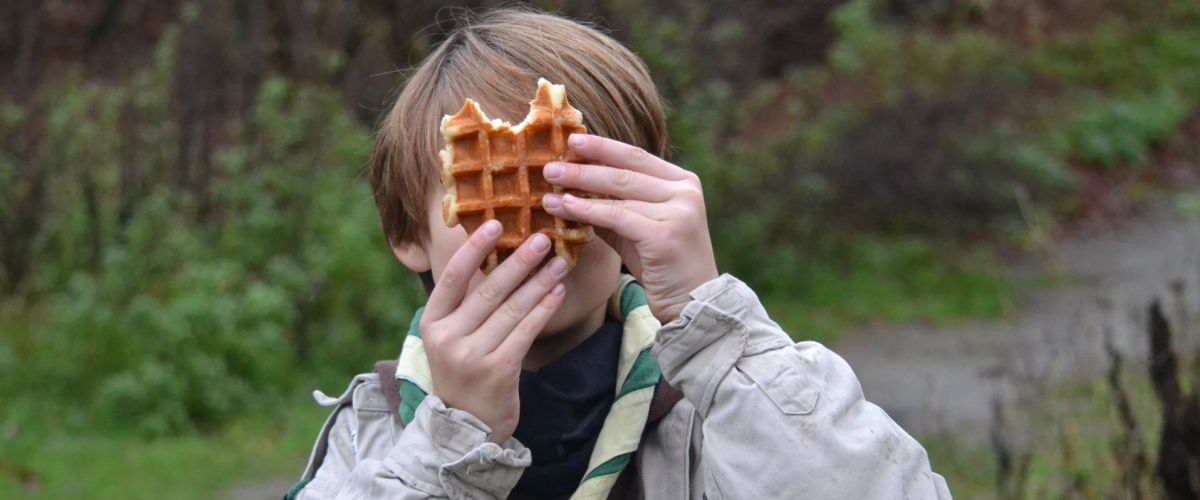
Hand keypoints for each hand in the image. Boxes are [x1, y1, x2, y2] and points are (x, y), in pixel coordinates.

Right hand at [419, 220, 569, 442]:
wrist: (464, 428)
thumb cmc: (462, 374)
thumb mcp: (450, 339)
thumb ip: (465, 305)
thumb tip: (497, 258)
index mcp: (432, 323)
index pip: (452, 277)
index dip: (473, 249)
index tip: (495, 224)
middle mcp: (448, 337)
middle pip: (488, 290)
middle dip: (519, 261)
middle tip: (543, 238)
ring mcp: (472, 355)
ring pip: (512, 309)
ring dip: (539, 281)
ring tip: (559, 262)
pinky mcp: (498, 371)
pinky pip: (526, 331)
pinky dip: (544, 309)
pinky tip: (558, 292)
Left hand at [542, 134, 717, 322]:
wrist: (692, 302)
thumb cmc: (660, 265)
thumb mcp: (636, 228)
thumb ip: (612, 205)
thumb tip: (569, 187)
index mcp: (682, 181)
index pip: (636, 156)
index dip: (602, 147)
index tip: (572, 139)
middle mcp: (684, 191)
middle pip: (625, 171)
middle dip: (584, 166)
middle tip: (549, 165)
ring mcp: (678, 212)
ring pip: (619, 192)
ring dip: (579, 188)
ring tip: (549, 187)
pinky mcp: (665, 235)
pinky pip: (617, 217)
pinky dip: (588, 211)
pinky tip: (566, 208)